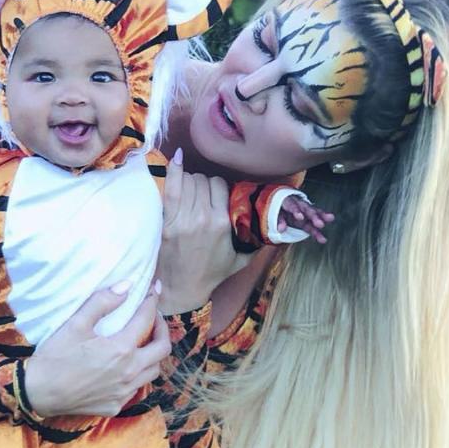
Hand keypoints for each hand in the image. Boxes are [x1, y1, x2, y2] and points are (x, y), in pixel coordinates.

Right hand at [23, 283, 170, 417]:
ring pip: (154, 371)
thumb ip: (102, 302)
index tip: (153, 292)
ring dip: (153, 354)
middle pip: (162, 349)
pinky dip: (138, 374)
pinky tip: (125, 367)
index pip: (146, 319)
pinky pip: (137, 388)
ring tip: (142, 344)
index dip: (152, 302)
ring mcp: (124, 391)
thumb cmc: (55, 356)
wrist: (39, 392)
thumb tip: (127, 286)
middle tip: (153, 319)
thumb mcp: (76, 323)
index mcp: (122, 349)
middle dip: (162, 329)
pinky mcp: (116, 405)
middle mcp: (129, 372)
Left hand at [157, 149, 248, 314]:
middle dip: (202, 184)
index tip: (213, 195)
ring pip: (188, 181)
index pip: (220, 186)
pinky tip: (176, 158)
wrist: (183, 289)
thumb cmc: (211, 274)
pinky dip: (173, 171)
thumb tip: (280, 227)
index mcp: (223, 223)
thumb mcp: (241, 259)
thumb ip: (258, 241)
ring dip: (188, 181)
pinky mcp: (167, 222)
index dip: (216, 187)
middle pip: (202, 180)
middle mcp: (204, 218)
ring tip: (188, 191)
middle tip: (199, 195)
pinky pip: (171, 188)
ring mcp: (183, 219)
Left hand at [278, 194, 334, 243]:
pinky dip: (319, 231)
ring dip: (322, 218)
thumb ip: (279, 221)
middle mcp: (300, 205)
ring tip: (331, 219)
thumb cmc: (279, 209)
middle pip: (307, 210)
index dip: (297, 211)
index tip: (300, 217)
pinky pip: (315, 223)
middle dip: (314, 217)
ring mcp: (306, 211)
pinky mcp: (309, 218)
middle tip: (320, 224)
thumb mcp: (276, 214)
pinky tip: (322, 240)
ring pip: (315, 213)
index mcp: (289, 202)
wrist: (284, 204)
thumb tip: (280, 230)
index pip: (293, 206)